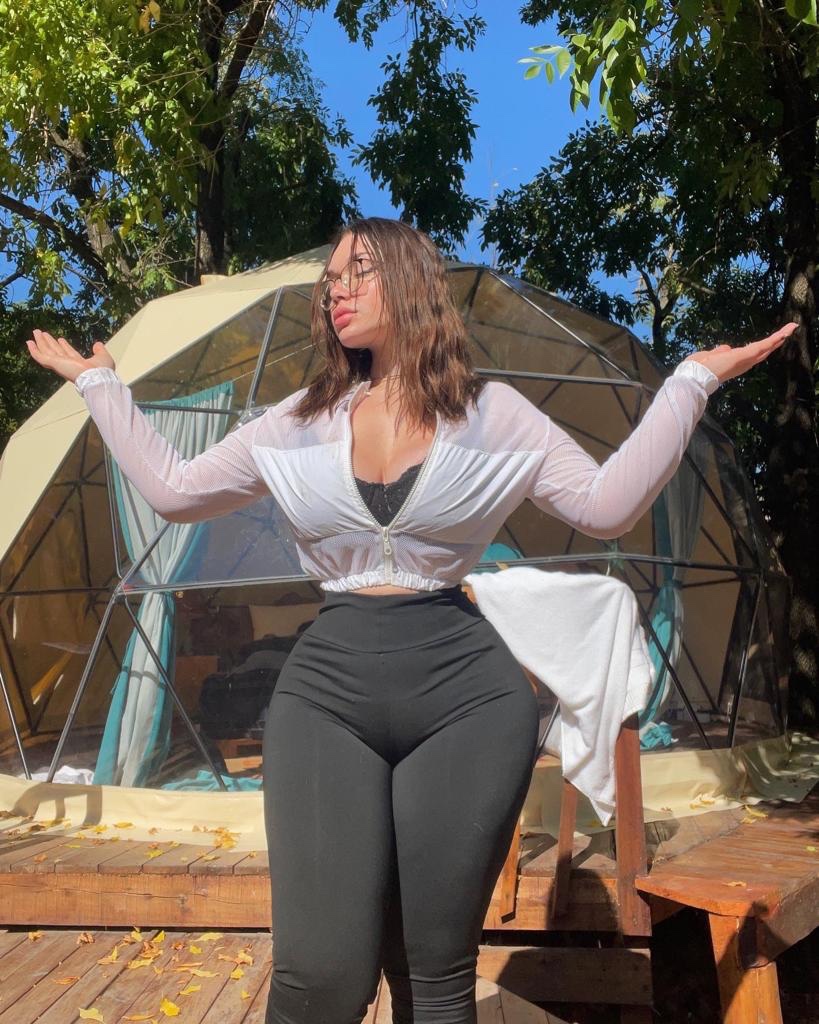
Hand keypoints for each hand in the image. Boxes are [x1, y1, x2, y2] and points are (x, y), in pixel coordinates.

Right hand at [25, 329, 115, 382]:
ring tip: (36, 332)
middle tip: (43, 334)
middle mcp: (68, 364)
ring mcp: (60, 364)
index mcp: (78, 363)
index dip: (64, 346)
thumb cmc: (102, 372)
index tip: (61, 340)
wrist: (97, 378)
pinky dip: (34, 350)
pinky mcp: (54, 364)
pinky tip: (29, 343)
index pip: (69, 353)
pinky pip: (41, 356)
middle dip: (50, 342)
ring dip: (41, 342)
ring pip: (47, 351)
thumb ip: (99, 350)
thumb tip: (97, 344)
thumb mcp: (103, 357)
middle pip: (56, 351)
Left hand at [682, 322, 796, 384]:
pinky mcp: (748, 355)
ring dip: (780, 337)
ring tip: (791, 327)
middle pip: (763, 351)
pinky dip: (777, 337)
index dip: (763, 348)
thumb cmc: (699, 368)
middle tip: (788, 332)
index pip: (752, 355)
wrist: (696, 376)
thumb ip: (720, 352)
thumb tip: (726, 348)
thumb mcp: (711, 356)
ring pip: (767, 347)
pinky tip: (787, 330)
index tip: (771, 342)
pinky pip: (765, 344)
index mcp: (735, 364)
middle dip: (776, 342)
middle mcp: (744, 363)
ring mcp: (747, 359)